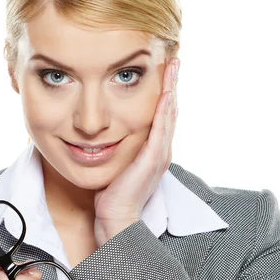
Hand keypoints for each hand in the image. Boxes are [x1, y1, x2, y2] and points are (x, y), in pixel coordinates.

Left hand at [93, 57, 179, 245]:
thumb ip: (119, 149)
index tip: (164, 72)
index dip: (165, 92)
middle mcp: (162, 150)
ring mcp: (160, 154)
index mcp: (154, 151)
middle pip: (170, 110)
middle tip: (174, 60)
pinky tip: (166, 92)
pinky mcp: (153, 158)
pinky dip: (164, 109)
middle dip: (172, 84)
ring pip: (169, 114)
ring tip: (173, 67)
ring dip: (172, 89)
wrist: (117, 218)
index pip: (162, 115)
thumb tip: (105, 135)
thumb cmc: (113, 196)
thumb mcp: (117, 165)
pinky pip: (160, 128)